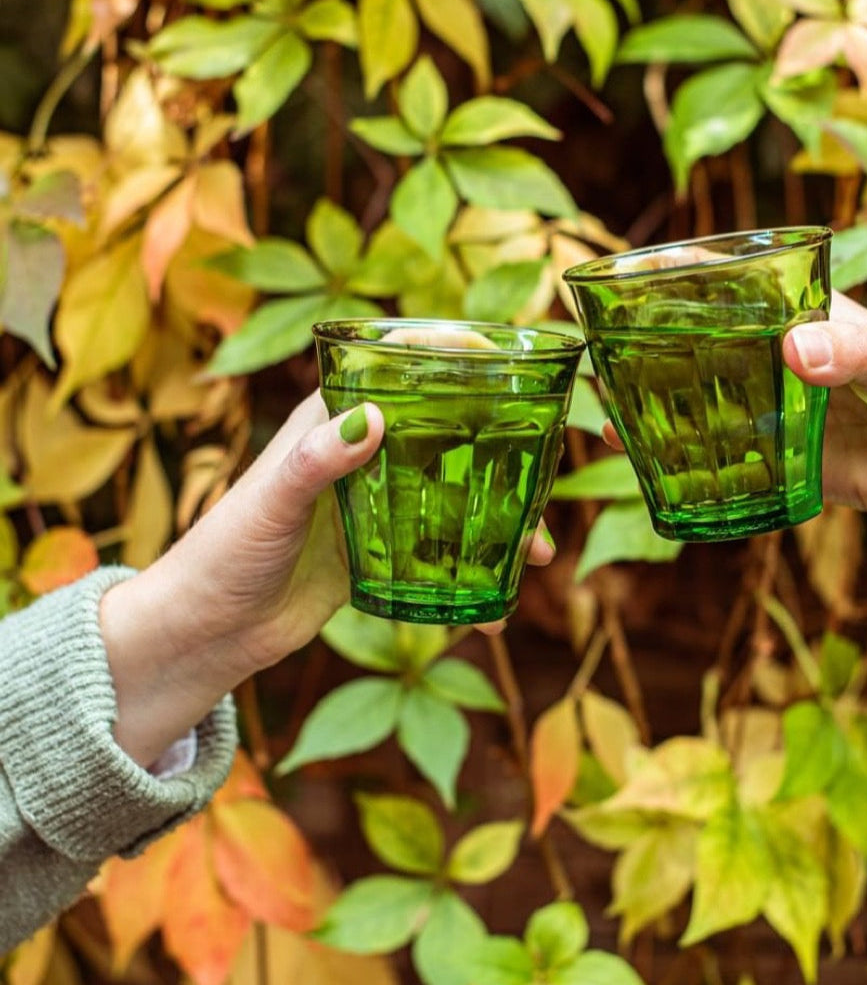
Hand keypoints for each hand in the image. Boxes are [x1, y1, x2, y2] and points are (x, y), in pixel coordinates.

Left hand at [100, 395, 554, 765]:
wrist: (207, 632)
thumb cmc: (223, 555)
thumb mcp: (270, 504)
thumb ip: (315, 462)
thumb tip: (375, 416)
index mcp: (329, 422)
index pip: (391, 368)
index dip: (443, 353)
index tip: (494, 355)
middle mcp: (358, 456)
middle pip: (441, 436)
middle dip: (496, 450)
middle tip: (541, 474)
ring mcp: (373, 506)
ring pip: (450, 498)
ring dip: (497, 523)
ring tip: (536, 554)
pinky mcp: (378, 554)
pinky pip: (435, 555)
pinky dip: (468, 577)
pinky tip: (492, 608)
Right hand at [603, 291, 866, 662]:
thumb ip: (858, 353)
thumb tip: (796, 352)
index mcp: (809, 316)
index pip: (740, 283)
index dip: (687, 274)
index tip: (634, 270)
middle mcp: (782, 358)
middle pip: (707, 341)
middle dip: (654, 340)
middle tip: (600, 343)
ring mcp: (778, 409)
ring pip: (706, 398)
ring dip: (658, 400)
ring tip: (606, 401)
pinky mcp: (782, 460)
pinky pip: (725, 457)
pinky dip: (687, 458)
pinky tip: (646, 460)